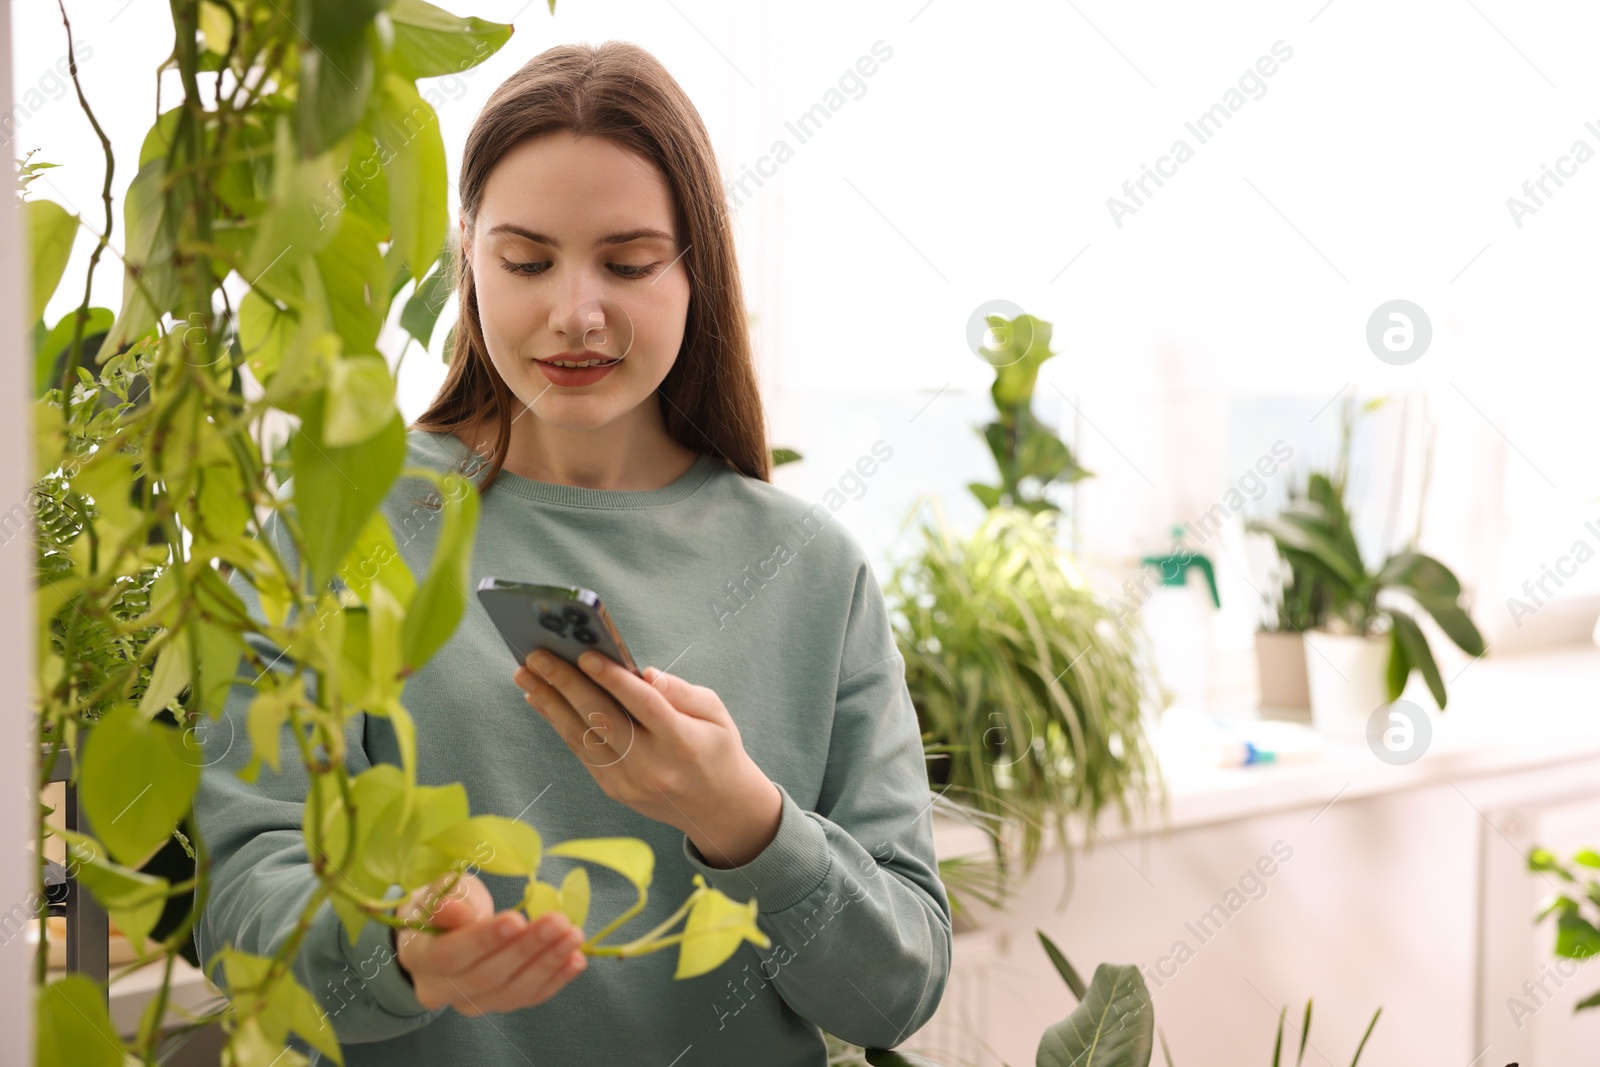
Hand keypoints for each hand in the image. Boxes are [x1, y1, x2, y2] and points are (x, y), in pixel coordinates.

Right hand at [393, 871, 586, 1015]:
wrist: (442, 934)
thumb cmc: (444, 905)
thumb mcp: (437, 892)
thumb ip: (447, 900)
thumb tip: (457, 911)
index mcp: (419, 956)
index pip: (450, 954)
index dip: (484, 939)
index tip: (517, 918)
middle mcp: (441, 989)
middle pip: (487, 976)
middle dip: (526, 949)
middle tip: (558, 922)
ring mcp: (472, 1002)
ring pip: (512, 992)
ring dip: (548, 964)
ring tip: (574, 936)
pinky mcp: (498, 1004)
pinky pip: (529, 998)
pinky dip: (556, 979)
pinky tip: (576, 959)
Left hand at [513, 650, 781, 868]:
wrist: (718, 810)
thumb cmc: (717, 749)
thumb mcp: (715, 714)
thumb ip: (680, 691)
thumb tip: (644, 673)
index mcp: (682, 742)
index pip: (644, 705)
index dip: (614, 679)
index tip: (586, 654)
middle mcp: (652, 765)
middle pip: (603, 719)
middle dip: (565, 683)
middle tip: (537, 655)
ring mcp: (629, 781)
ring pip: (582, 736)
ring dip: (549, 702)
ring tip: (524, 674)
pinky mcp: (613, 789)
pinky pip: (581, 751)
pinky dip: (558, 723)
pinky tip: (540, 699)